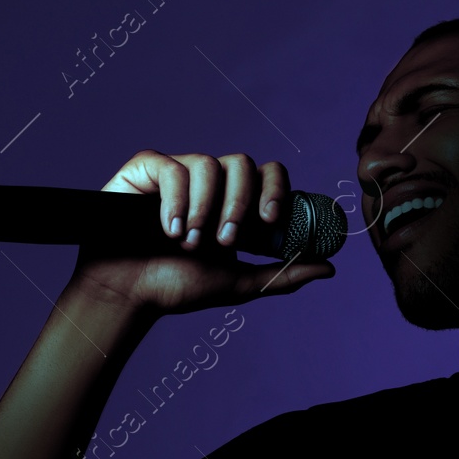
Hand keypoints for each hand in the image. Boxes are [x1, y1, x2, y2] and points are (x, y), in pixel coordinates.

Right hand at [70, 150, 334, 315]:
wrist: (128, 294)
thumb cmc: (178, 287)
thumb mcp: (239, 284)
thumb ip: (282, 274)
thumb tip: (330, 268)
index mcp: (235, 202)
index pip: (268, 174)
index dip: (276, 189)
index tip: (272, 221)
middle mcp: (210, 182)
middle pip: (243, 163)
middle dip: (239, 204)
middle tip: (226, 241)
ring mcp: (178, 172)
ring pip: (209, 163)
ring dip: (205, 208)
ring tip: (189, 243)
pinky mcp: (145, 170)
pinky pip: (170, 166)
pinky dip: (174, 199)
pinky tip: (168, 229)